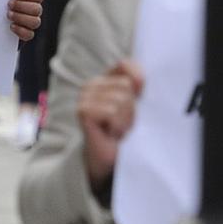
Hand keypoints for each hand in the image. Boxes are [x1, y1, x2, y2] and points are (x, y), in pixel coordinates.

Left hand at [6, 0, 43, 39]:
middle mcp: (34, 10)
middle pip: (37, 9)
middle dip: (22, 6)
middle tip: (9, 4)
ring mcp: (31, 22)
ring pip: (35, 22)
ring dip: (21, 18)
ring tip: (9, 15)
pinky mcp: (26, 33)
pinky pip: (29, 35)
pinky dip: (21, 31)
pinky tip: (11, 26)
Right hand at [79, 60, 143, 190]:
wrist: (110, 158)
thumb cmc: (124, 129)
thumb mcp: (137, 103)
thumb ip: (138, 84)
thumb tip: (138, 79)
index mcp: (104, 78)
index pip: (126, 65)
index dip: (138, 84)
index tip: (137, 100)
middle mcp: (91, 84)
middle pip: (126, 85)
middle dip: (132, 108)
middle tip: (123, 122)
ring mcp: (84, 98)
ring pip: (121, 99)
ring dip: (126, 120)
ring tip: (118, 129)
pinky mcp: (83, 112)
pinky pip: (112, 111)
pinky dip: (117, 126)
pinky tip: (111, 133)